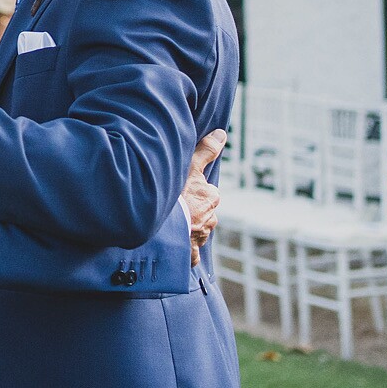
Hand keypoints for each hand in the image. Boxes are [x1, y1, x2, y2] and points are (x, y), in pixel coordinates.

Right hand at [184, 130, 225, 265]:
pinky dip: (186, 252)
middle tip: (174, 207)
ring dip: (187, 228)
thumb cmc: (176, 194)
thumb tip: (222, 133)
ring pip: (197, 231)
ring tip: (171, 224)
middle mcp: (210, 218)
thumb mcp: (190, 166)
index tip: (180, 190)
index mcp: (210, 197)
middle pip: (203, 212)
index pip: (206, 192)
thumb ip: (206, 150)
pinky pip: (190, 254)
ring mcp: (200, 237)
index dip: (193, 190)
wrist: (164, 226)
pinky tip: (176, 247)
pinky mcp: (190, 253)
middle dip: (192, 211)